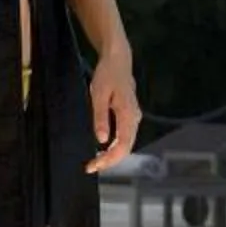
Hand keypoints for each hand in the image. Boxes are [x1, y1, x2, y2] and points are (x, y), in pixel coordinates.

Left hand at [85, 50, 141, 173]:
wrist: (118, 60)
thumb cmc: (107, 74)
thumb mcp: (98, 94)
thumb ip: (100, 117)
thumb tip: (101, 140)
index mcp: (128, 114)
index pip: (122, 145)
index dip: (109, 159)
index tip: (93, 165)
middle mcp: (134, 119)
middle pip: (126, 148)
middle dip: (109, 161)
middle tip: (91, 167)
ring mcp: (134, 118)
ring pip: (126, 144)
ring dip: (112, 155)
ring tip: (95, 161)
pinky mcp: (130, 117)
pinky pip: (125, 137)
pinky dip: (115, 147)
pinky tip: (103, 150)